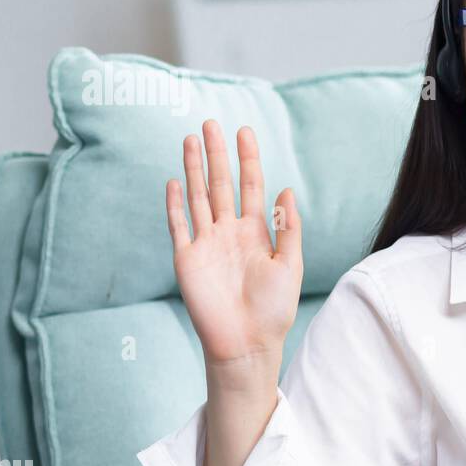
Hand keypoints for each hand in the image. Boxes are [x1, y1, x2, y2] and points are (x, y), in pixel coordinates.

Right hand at [165, 119, 302, 369]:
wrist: (247, 343)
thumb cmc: (273, 310)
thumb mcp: (291, 266)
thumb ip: (289, 229)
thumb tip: (287, 190)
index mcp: (255, 232)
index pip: (250, 185)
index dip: (247, 158)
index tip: (244, 130)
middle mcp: (228, 233)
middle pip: (221, 183)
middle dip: (217, 153)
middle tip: (211, 123)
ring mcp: (206, 244)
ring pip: (199, 197)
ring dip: (194, 168)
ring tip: (190, 139)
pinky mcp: (187, 259)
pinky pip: (178, 226)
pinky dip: (175, 204)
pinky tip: (175, 181)